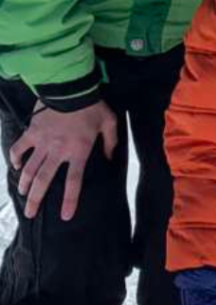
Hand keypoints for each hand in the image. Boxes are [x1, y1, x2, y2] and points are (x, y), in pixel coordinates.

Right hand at [9, 100, 117, 219]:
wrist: (72, 88)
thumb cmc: (93, 105)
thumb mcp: (109, 122)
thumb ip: (110, 142)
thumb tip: (109, 158)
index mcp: (79, 151)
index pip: (74, 182)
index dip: (70, 200)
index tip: (65, 217)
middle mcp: (58, 151)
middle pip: (44, 181)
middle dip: (36, 200)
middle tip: (30, 214)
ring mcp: (42, 142)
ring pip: (30, 169)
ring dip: (25, 183)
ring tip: (23, 193)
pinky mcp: (32, 132)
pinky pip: (19, 148)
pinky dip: (16, 158)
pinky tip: (16, 166)